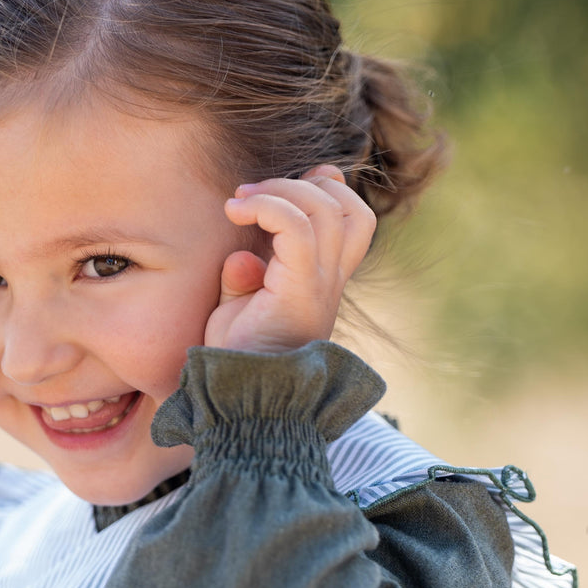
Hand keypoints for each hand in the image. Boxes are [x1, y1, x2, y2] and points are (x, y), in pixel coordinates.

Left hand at [205, 165, 377, 353]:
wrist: (241, 402)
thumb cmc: (235, 361)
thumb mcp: (236, 312)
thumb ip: (244, 280)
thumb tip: (244, 255)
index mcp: (322, 283)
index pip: (353, 222)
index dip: (330, 189)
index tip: (284, 185)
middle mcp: (330, 283)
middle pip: (349, 210)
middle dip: (303, 184)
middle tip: (250, 193)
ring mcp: (320, 287)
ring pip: (327, 210)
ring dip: (280, 190)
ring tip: (240, 201)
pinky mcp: (299, 291)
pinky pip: (297, 228)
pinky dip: (267, 207)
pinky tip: (235, 211)